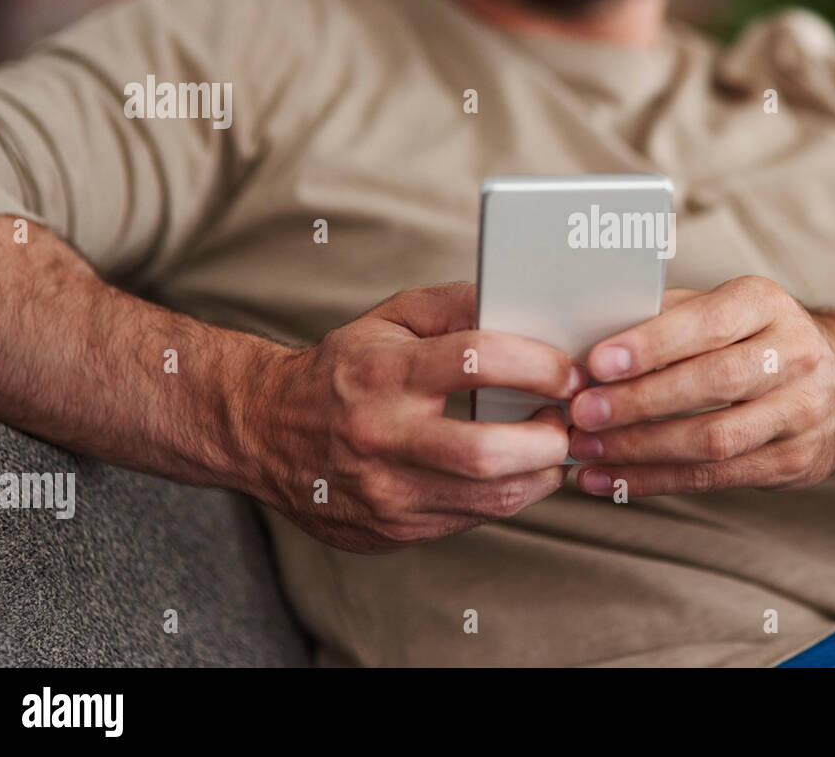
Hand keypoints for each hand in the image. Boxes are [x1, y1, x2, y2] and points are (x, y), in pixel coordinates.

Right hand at [244, 283, 586, 552]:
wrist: (262, 430)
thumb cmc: (343, 368)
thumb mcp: (392, 320)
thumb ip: (457, 306)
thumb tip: (523, 304)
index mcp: (385, 373)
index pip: (477, 361)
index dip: (538, 366)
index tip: (569, 371)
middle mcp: (381, 436)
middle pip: (487, 450)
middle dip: (549, 437)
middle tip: (571, 420)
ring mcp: (384, 492)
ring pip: (489, 497)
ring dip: (541, 472)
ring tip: (554, 446)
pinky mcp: (391, 530)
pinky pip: (471, 519)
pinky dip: (507, 494)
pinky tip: (518, 471)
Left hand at [566, 276, 834, 496]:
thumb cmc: (754, 339)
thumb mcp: (721, 307)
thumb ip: (663, 315)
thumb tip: (587, 331)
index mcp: (768, 304)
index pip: (709, 323)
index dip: (652, 344)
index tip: (598, 362)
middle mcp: (796, 355)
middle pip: (714, 383)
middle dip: (640, 401)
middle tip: (583, 413)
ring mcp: (803, 413)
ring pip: (716, 438)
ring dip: (642, 449)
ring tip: (586, 451)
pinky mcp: (796, 463)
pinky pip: (717, 477)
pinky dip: (656, 481)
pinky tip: (612, 480)